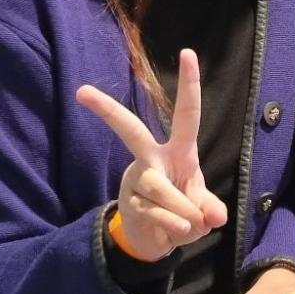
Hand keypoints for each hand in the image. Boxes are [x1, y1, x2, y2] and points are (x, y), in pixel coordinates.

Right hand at [76, 48, 227, 261]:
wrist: (156, 240)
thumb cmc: (183, 212)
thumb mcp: (204, 208)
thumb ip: (212, 208)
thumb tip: (213, 216)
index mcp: (178, 152)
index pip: (186, 115)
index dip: (190, 85)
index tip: (188, 53)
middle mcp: (152, 158)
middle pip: (131, 131)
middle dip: (108, 111)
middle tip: (81, 92)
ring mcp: (138, 179)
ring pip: (160, 187)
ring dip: (182, 210)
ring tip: (191, 225)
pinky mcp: (129, 202)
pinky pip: (156, 213)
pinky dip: (174, 227)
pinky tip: (178, 232)